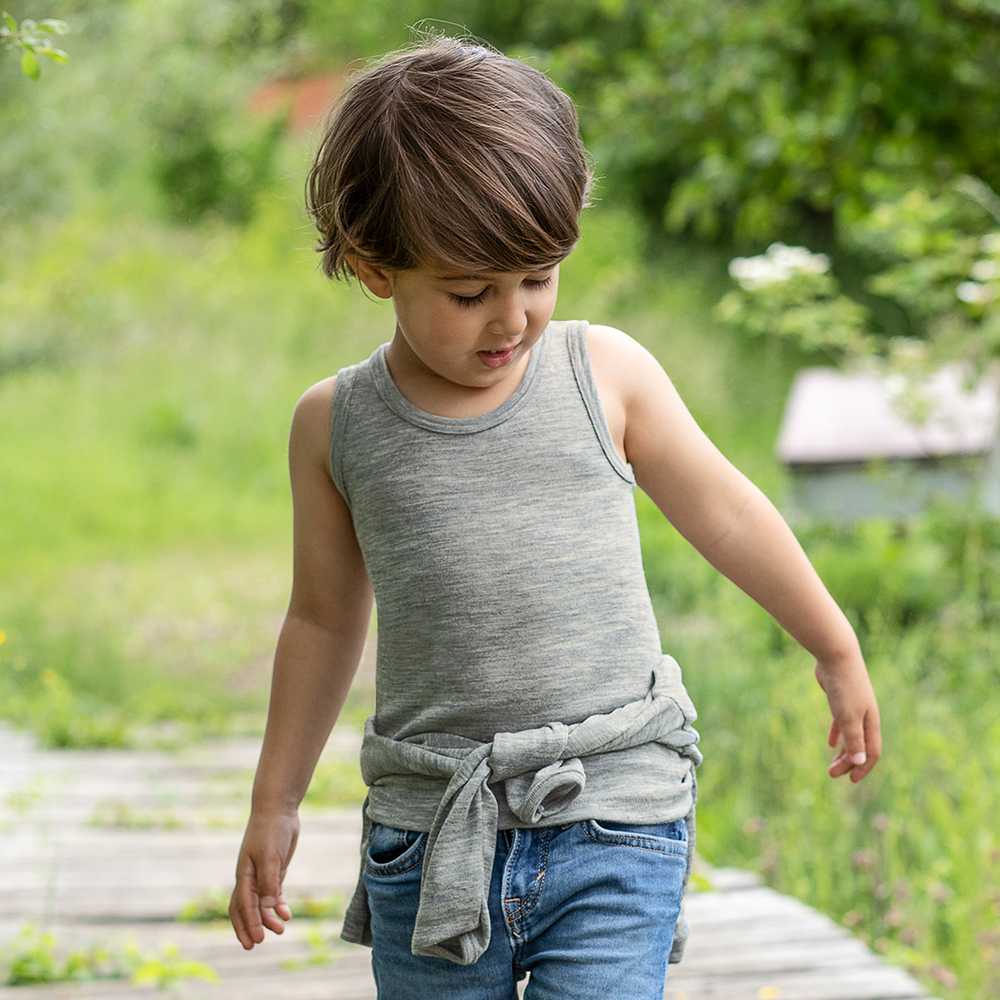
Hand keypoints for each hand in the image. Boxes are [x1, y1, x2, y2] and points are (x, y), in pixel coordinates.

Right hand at [230, 807, 298, 949]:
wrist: (278, 810)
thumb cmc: (271, 830)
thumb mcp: (271, 855)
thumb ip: (270, 881)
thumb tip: (269, 907)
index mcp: (244, 874)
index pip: (244, 905)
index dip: (249, 923)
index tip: (257, 940)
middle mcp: (249, 877)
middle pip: (243, 909)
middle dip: (247, 927)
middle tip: (254, 945)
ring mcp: (261, 874)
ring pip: (259, 903)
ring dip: (267, 918)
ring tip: (280, 930)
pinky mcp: (273, 870)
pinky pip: (272, 893)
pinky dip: (277, 905)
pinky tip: (286, 913)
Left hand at [814, 648, 881, 782]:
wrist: (837, 656)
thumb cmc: (844, 686)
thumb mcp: (848, 716)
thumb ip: (854, 739)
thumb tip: (860, 763)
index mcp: (871, 721)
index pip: (872, 751)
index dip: (863, 767)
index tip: (851, 780)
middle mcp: (865, 715)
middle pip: (860, 746)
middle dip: (849, 762)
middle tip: (832, 774)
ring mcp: (853, 707)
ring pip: (851, 735)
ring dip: (843, 752)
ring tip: (831, 766)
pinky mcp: (840, 699)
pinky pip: (841, 722)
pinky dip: (838, 734)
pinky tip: (831, 743)